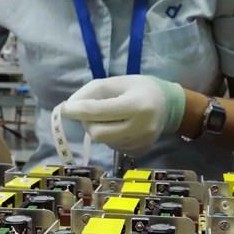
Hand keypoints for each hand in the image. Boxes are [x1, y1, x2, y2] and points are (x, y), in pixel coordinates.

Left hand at [61, 75, 185, 154]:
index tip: (64, 108)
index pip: (100, 111)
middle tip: (88, 112)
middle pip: (98, 133)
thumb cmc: (140, 88)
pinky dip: (109, 136)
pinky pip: (112, 146)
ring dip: (98, 129)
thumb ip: (93, 92)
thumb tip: (70, 107)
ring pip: (104, 141)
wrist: (169, 106)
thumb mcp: (118, 82)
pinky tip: (119, 126)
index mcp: (137, 105)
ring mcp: (141, 143)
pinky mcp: (139, 151)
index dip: (79, 110)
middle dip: (87, 122)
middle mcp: (141, 127)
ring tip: (109, 116)